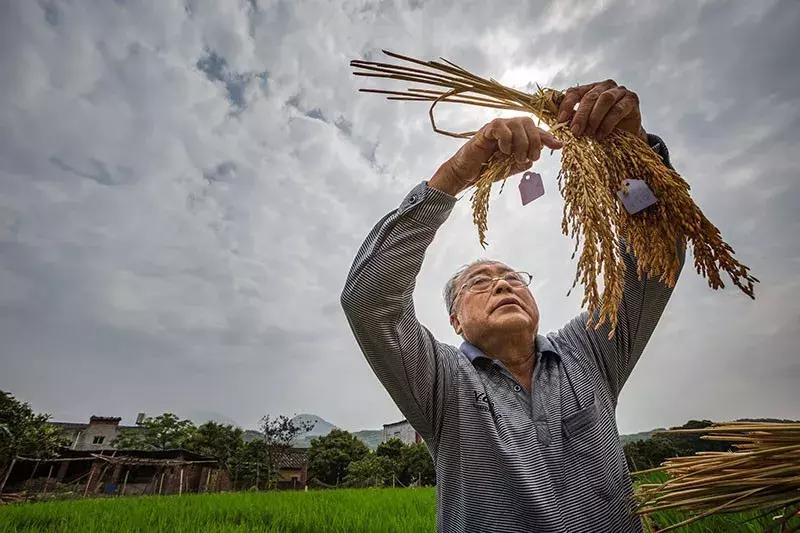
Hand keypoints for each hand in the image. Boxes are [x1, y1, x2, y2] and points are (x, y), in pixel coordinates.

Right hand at [429, 117, 562, 196]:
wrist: (466, 174)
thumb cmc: (487, 170)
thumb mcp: (510, 168)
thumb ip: (523, 162)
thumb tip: (533, 158)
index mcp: (517, 136)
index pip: (536, 132)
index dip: (548, 137)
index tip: (559, 146)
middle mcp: (508, 128)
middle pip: (530, 123)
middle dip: (535, 141)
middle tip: (530, 157)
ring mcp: (497, 127)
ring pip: (518, 124)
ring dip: (522, 143)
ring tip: (515, 158)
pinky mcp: (486, 130)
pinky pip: (501, 127)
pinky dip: (506, 140)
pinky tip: (502, 151)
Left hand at [556, 79, 646, 142]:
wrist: (627, 135)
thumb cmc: (603, 127)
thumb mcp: (586, 122)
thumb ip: (574, 118)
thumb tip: (558, 123)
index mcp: (590, 89)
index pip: (575, 91)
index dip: (567, 105)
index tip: (560, 120)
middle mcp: (605, 86)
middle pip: (590, 96)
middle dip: (581, 115)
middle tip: (575, 131)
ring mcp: (620, 91)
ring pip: (605, 99)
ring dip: (595, 118)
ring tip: (589, 134)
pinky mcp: (631, 100)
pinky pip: (618, 109)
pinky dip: (607, 123)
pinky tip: (601, 134)